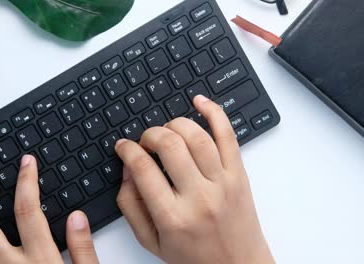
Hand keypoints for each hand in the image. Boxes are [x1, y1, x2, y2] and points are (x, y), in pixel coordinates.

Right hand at [115, 95, 274, 263]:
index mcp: (172, 216)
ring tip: (167, 132)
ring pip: (196, 135)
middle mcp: (199, 197)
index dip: (127, 149)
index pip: (142, 168)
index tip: (123, 146)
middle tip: (145, 141)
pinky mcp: (240, 175)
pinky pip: (228, 135)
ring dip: (175, 124)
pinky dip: (214, 112)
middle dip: (150, 134)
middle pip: (169, 144)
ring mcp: (223, 183)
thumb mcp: (151, 241)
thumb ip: (131, 206)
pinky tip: (199, 101)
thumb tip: (127, 169)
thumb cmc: (194, 257)